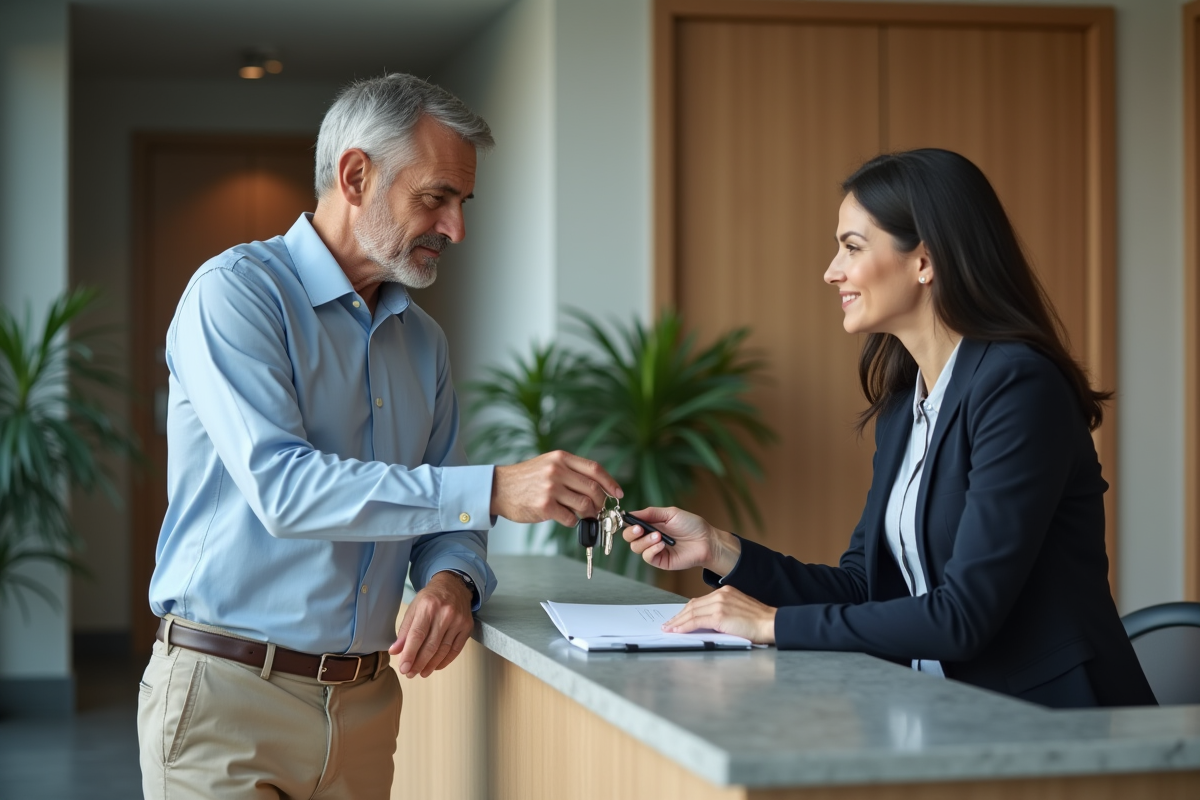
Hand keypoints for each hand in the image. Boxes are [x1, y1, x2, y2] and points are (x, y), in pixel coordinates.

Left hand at [388, 571, 474, 677]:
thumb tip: (395, 651)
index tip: (404, 668)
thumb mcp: (414, 608)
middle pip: (431, 645)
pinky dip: (445, 661)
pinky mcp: (467, 627)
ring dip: (431, 665)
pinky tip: (436, 666)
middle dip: (419, 663)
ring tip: (421, 672)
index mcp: (428, 606)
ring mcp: (458, 620)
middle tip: (410, 673)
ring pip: (444, 650)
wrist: (454, 585)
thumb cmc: (431, 598)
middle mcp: (445, 613)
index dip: (410, 654)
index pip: (417, 635)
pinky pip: (456, 649)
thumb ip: (404, 630)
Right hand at [490, 450, 621, 527]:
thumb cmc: (525, 479)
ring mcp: (551, 488)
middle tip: (598, 510)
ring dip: (588, 514)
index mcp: (561, 458)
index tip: (617, 493)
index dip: (610, 483)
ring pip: (584, 505)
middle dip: (600, 503)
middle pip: (593, 489)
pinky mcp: (544, 506)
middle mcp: (557, 471)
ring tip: (584, 516)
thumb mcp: (548, 464)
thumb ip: (570, 471)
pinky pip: (570, 518)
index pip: (595, 469)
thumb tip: (596, 487)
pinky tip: (566, 518)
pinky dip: (572, 521)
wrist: (498, 488)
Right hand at [622, 506, 740, 574]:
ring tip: (658, 536)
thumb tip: (632, 513)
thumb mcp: (670, 513)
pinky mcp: (660, 561)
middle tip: (639, 529)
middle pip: (629, 538)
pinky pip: (647, 557)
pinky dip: (651, 550)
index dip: (626, 522)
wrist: (706, 541)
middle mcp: (650, 537)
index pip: (631, 524)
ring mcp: (654, 549)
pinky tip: (661, 545)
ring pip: (636, 548)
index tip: (626, 519)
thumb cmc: (692, 525)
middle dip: (631, 533)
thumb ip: (651, 513)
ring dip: (644, 541)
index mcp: (651, 524)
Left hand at [662, 586, 776, 643]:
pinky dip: (685, 626)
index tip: (677, 618)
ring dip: (678, 622)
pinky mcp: (719, 615)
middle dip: (678, 616)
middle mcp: (721, 594)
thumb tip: (704, 623)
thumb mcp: (737, 611)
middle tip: (668, 624)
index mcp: (725, 591)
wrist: (771, 623)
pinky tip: (678, 631)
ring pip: (692, 612)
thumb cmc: (758, 622)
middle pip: (692, 605)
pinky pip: (696, 621)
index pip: (699, 601)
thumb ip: (721, 613)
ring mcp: (720, 604)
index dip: (686, 611)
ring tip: (669, 628)